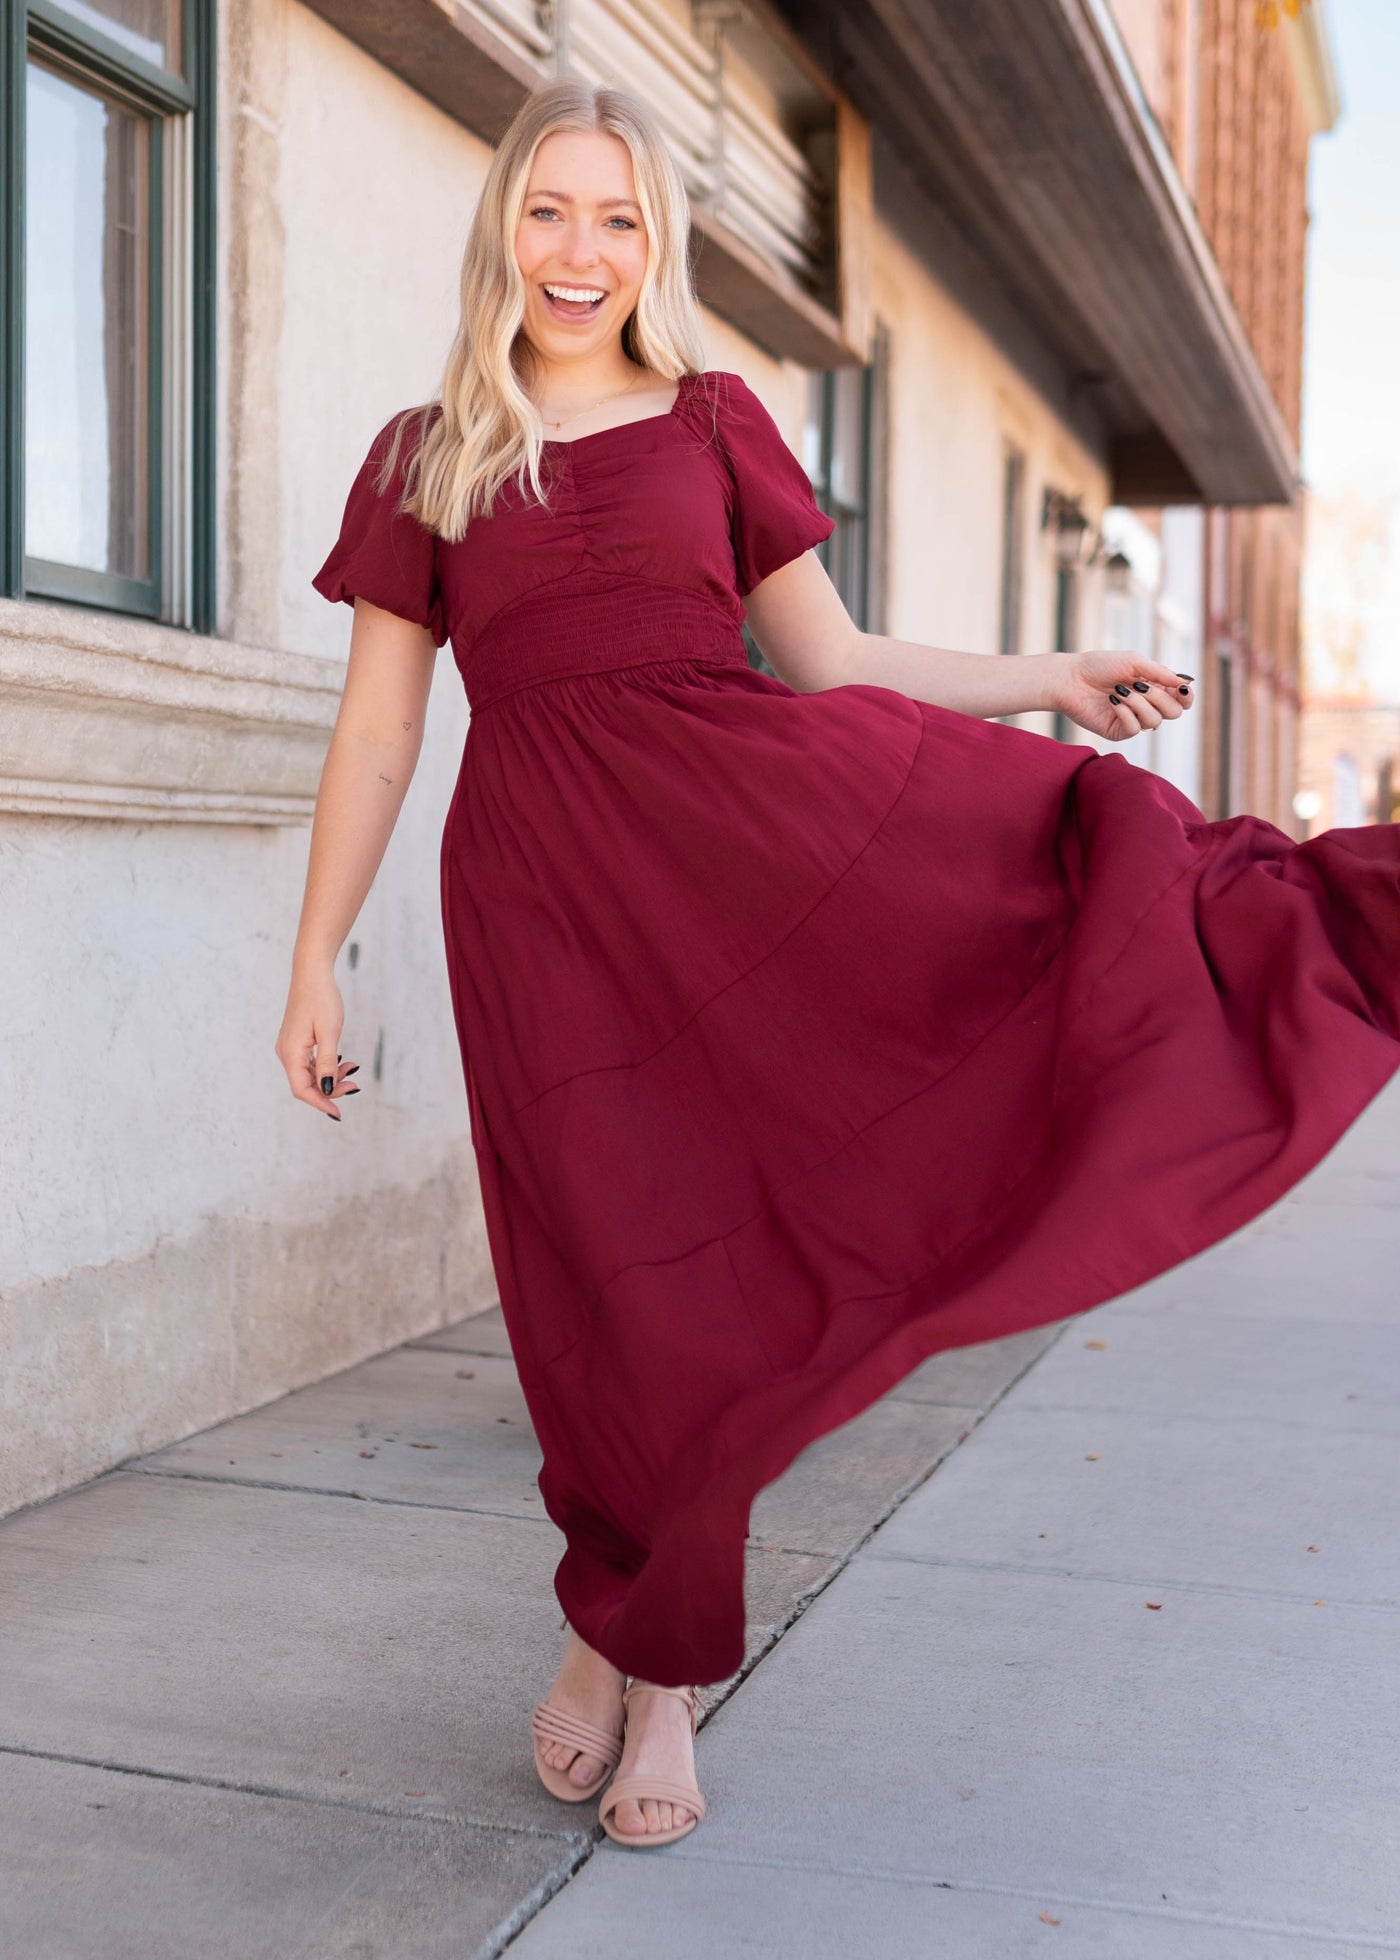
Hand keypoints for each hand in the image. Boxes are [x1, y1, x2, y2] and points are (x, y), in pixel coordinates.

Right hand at [274, 966, 357, 1121]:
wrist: (312, 973)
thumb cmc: (321, 998)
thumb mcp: (329, 1032)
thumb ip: (327, 1063)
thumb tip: (328, 1089)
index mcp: (290, 1053)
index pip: (302, 1090)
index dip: (321, 1103)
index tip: (339, 1113)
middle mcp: (286, 1053)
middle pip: (306, 1085)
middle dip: (331, 1089)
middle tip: (355, 1086)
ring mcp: (290, 1047)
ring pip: (310, 1074)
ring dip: (332, 1077)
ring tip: (353, 1068)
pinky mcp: (297, 1041)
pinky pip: (310, 1063)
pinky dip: (327, 1066)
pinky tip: (343, 1061)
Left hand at [1049, 652, 1194, 742]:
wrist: (1070, 678)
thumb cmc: (1100, 666)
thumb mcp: (1134, 662)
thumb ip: (1161, 673)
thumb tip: (1187, 683)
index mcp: (1154, 687)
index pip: (1182, 700)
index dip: (1187, 696)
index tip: (1182, 688)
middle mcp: (1147, 705)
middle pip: (1174, 712)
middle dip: (1159, 697)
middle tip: (1139, 685)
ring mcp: (1133, 719)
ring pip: (1154, 721)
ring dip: (1139, 703)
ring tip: (1120, 691)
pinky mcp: (1118, 731)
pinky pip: (1134, 729)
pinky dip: (1125, 713)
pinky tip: (1112, 702)